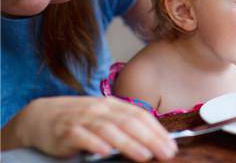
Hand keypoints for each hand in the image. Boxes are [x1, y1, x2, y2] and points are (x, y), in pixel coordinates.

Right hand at [2, 96, 176, 161]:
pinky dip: (94, 143)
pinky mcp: (65, 132)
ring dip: (128, 143)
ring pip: (109, 129)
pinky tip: (105, 152)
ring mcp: (83, 119)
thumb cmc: (79, 119)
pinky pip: (82, 136)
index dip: (157, 130)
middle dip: (150, 138)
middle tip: (166, 153)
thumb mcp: (104, 117)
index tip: (171, 145)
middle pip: (129, 122)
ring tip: (144, 155)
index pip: (140, 115)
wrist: (41, 116)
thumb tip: (152, 139)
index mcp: (112, 105)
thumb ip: (124, 125)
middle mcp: (100, 109)